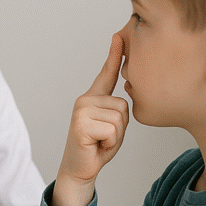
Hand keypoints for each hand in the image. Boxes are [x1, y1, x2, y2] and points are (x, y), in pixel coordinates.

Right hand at [53, 33, 128, 205]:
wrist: (80, 169)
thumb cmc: (97, 147)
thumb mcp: (112, 125)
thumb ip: (117, 110)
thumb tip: (126, 98)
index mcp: (94, 98)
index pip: (106, 73)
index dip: (114, 54)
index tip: (120, 36)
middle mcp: (85, 99)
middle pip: (123, 106)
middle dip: (121, 128)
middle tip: (105, 137)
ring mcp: (81, 110)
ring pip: (119, 119)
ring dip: (115, 136)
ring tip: (101, 141)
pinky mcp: (81, 123)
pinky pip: (111, 130)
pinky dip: (109, 143)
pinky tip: (96, 145)